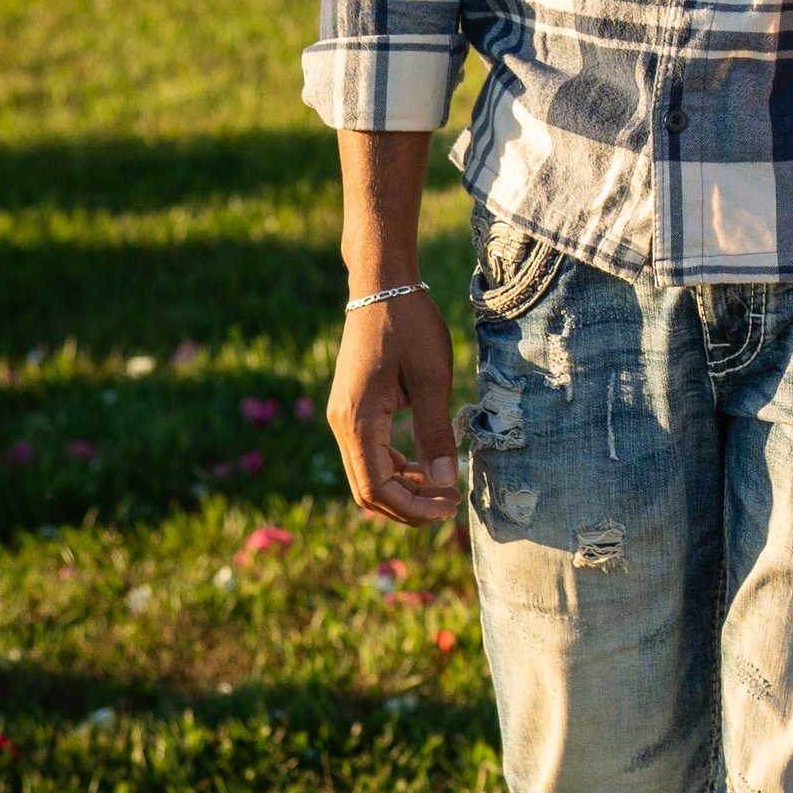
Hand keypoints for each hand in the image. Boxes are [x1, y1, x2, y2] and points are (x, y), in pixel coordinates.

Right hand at [328, 289, 461, 527]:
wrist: (382, 286)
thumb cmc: (409, 326)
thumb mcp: (432, 378)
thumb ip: (435, 431)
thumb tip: (445, 481)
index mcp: (356, 420)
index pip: (376, 487)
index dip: (412, 507)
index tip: (449, 506)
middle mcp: (342, 424)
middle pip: (368, 489)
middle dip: (408, 505)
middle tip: (450, 504)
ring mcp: (344, 417)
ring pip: (368, 473)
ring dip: (403, 488)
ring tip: (443, 488)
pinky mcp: (354, 409)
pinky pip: (371, 452)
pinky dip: (396, 467)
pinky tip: (424, 464)